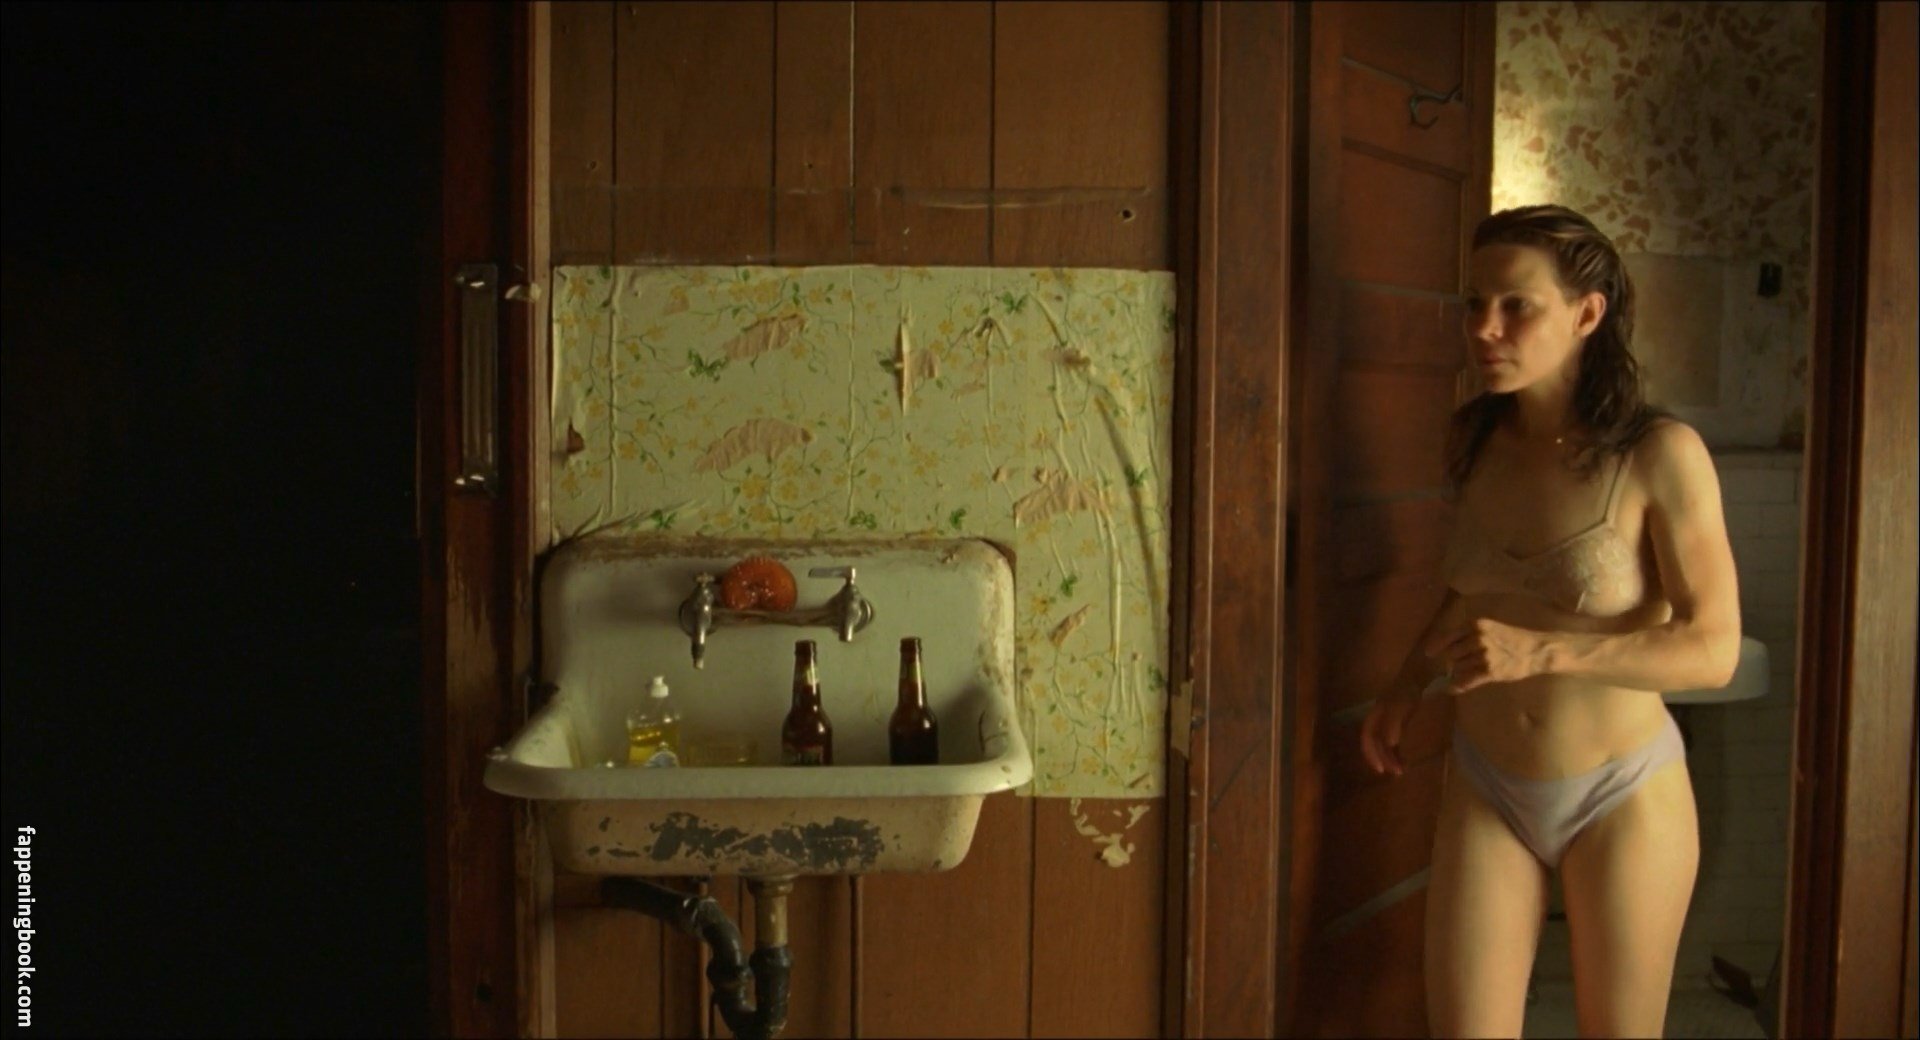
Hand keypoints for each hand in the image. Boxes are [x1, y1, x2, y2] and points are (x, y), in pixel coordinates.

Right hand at [1360, 693, 1418, 776]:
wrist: (1419, 674)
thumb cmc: (1409, 689)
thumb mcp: (1402, 704)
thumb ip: (1394, 722)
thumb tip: (1390, 743)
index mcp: (1376, 715)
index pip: (1367, 737)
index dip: (1370, 754)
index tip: (1380, 769)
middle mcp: (1380, 720)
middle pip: (1375, 743)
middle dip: (1384, 759)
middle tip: (1396, 773)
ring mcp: (1390, 721)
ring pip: (1385, 744)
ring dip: (1391, 757)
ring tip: (1402, 770)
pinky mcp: (1400, 722)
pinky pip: (1395, 741)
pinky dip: (1399, 751)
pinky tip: (1406, 760)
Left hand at [1424, 617, 1547, 691]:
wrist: (1536, 650)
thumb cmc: (1513, 638)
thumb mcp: (1490, 628)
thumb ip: (1470, 635)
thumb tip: (1447, 647)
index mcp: (1475, 625)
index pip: (1448, 636)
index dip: (1436, 646)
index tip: (1428, 653)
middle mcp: (1477, 638)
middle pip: (1451, 654)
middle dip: (1451, 661)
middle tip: (1457, 665)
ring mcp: (1483, 655)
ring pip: (1458, 667)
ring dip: (1459, 672)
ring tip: (1470, 671)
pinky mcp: (1490, 671)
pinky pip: (1466, 680)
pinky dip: (1457, 686)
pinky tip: (1452, 688)